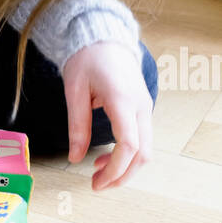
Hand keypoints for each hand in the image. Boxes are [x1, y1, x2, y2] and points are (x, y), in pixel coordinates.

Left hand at [61, 41, 153, 191]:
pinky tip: (108, 157)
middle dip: (122, 175)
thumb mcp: (74, 90)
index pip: (129, 145)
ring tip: (99, 172)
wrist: (105, 37)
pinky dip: (129, 154)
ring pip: (146, 149)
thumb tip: (75, 158)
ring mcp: (146, 107)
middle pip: (143, 154)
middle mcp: (141, 106)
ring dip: (126, 167)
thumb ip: (77, 125)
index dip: (115, 169)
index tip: (97, 181)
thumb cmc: (87, 59)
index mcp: (122, 100)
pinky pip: (143, 138)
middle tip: (97, 185)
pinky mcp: (144, 108)